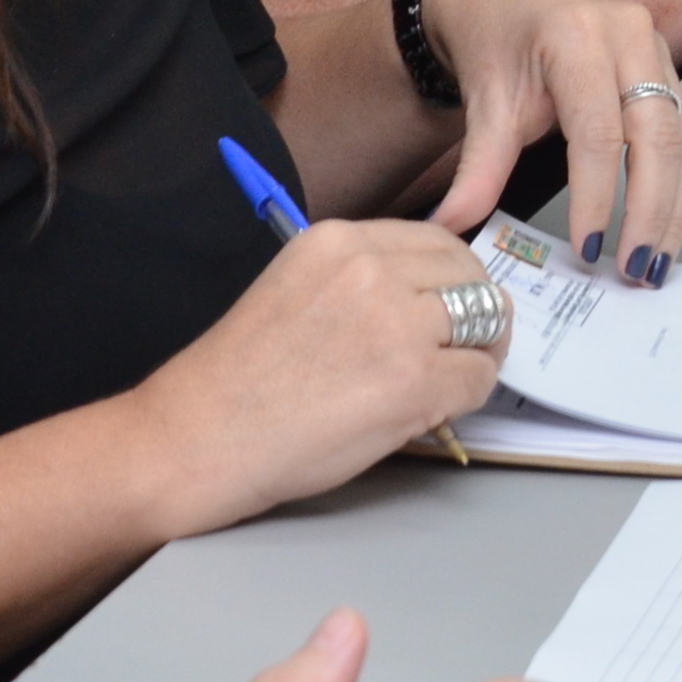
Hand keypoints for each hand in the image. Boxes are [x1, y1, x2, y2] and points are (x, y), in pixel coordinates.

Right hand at [122, 222, 507, 533]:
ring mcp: (396, 324)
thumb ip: (361, 279)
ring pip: (486, 322)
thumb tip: (431, 292)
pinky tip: (436, 411)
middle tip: (463, 349)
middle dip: (477, 312)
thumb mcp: (297, 289)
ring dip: (477, 353)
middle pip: (471, 276)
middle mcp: (370, 270)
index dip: (452, 280)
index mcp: (338, 241)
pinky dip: (468, 397)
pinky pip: (479, 377)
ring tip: (452, 379)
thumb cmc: (238, 380)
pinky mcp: (413, 382)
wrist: (195, 441)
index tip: (448, 309)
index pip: (437, 242)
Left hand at [419, 0, 681, 286]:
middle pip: (657, 136)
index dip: (597, 197)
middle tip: (636, 271)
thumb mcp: (483, 104)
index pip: (599, 134)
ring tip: (655, 262)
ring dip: (674, 205)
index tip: (587, 250)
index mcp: (578, 38)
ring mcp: (656, 47)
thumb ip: (477, 170)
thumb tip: (450, 227)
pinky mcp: (667, 66)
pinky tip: (667, 223)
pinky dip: (680, 182)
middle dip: (650, 211)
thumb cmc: (495, 43)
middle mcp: (629, 35)